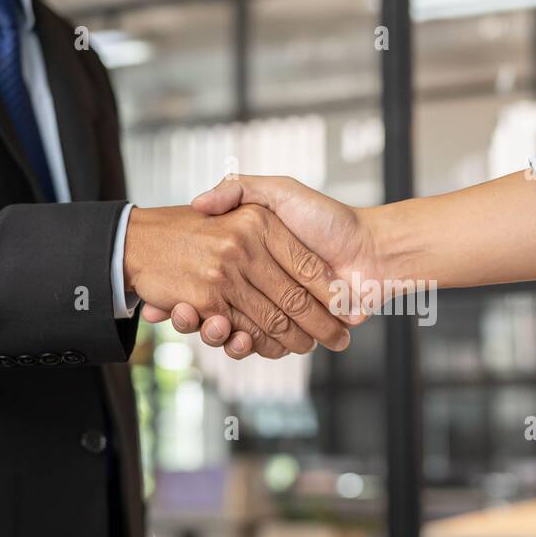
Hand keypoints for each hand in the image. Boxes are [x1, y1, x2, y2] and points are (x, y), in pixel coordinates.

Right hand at [146, 176, 380, 357]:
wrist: (374, 254)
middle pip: (214, 307)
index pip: (207, 276)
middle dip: (192, 316)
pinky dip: (246, 347)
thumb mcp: (281, 192)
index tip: (162, 295)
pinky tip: (237, 340)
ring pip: (232, 329)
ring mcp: (274, 309)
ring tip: (209, 326)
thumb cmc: (330, 219)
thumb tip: (198, 202)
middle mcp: (258, 283)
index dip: (182, 287)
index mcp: (250, 255)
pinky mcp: (291, 332)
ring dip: (216, 334)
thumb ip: (241, 189)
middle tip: (178, 314)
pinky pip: (261, 345)